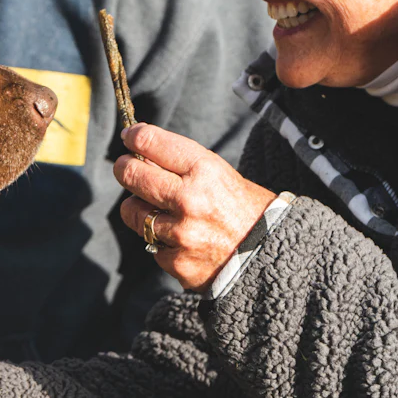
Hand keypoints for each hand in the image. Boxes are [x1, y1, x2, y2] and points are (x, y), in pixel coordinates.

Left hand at [115, 123, 275, 291]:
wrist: (272, 253)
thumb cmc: (243, 207)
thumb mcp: (219, 173)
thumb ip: (179, 164)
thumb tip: (138, 151)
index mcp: (204, 169)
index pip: (149, 141)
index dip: (134, 137)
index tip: (130, 138)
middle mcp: (189, 199)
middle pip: (130, 174)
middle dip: (125, 168)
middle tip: (128, 169)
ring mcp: (181, 233)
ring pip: (132, 211)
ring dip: (140, 209)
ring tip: (161, 210)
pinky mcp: (177, 261)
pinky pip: (150, 243)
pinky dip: (160, 240)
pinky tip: (181, 239)